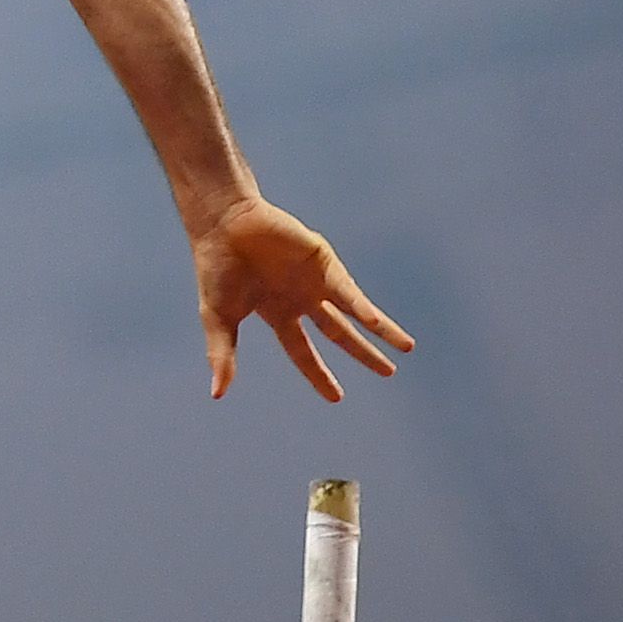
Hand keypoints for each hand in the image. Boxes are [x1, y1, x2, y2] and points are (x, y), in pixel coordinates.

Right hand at [193, 199, 412, 402]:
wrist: (222, 224)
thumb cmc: (216, 267)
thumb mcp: (218, 318)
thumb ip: (222, 355)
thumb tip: (217, 395)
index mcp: (278, 313)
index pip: (304, 352)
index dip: (319, 375)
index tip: (337, 397)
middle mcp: (302, 298)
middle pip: (340, 332)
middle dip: (363, 353)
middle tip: (388, 371)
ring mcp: (314, 280)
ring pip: (355, 311)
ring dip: (381, 330)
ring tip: (406, 348)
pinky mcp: (322, 261)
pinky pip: (347, 291)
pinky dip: (363, 309)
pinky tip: (376, 324)